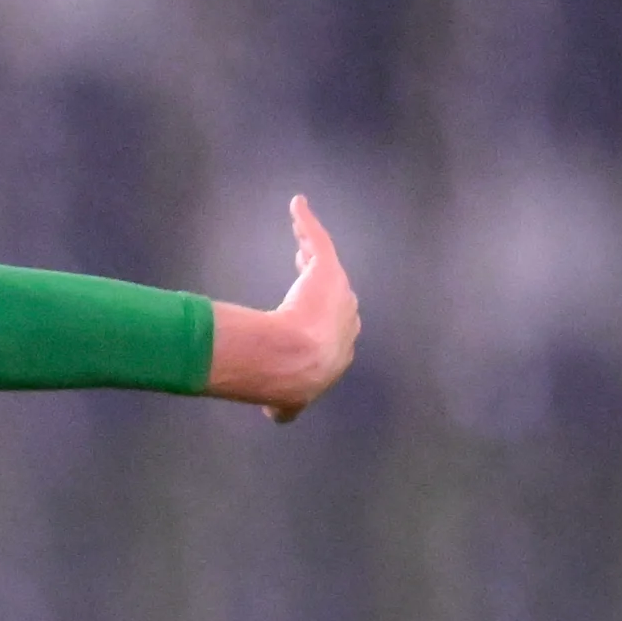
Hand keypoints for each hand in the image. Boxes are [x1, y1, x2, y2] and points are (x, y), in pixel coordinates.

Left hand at [205, 195, 358, 421]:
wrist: (298, 360)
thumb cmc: (293, 381)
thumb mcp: (288, 401)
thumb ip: (286, 407)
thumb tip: (277, 415)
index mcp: (338, 346)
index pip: (330, 325)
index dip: (317, 315)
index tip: (302, 310)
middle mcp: (345, 315)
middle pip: (333, 292)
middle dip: (319, 281)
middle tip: (304, 268)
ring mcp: (336, 289)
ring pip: (324, 264)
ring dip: (313, 250)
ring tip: (303, 239)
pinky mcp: (325, 269)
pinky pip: (317, 239)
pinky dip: (306, 220)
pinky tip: (296, 205)